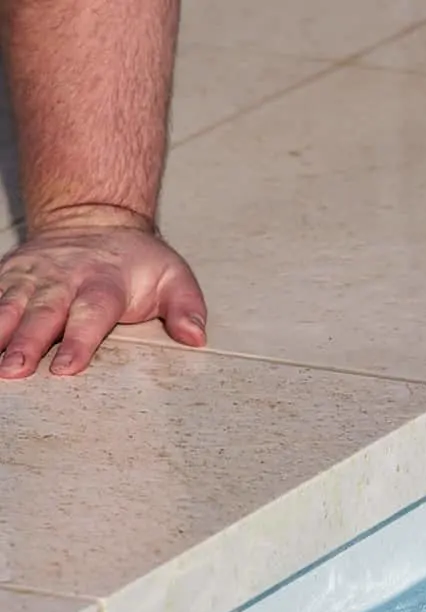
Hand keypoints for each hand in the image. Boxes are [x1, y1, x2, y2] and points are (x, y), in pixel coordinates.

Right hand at [0, 213, 205, 378]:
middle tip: (13, 370)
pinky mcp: (9, 274)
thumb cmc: (136, 260)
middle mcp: (63, 278)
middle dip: (26, 342)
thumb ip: (186, 308)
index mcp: (105, 282)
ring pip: (8, 304)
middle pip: (43, 313)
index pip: (92, 314)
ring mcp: (32, 275)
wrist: (95, 217)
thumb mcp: (174, 276)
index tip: (65, 368)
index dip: (79, 342)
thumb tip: (196, 337)